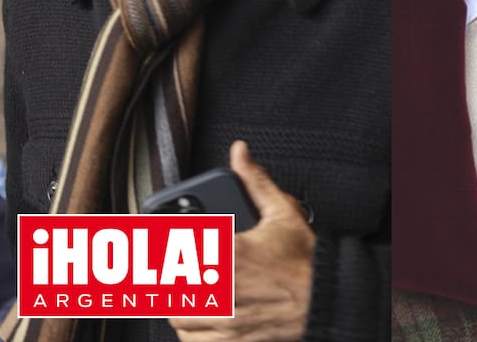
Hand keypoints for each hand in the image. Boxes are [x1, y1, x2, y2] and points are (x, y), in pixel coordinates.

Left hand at [170, 140, 314, 341]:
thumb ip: (255, 182)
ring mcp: (225, 318)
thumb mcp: (283, 212)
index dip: (155, 246)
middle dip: (164, 275)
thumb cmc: (306, 259)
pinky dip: (188, 329)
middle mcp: (221, 289)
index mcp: (228, 254)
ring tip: (181, 288)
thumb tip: (239, 153)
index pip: (173, 251)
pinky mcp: (231, 339)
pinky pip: (192, 340)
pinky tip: (196, 314)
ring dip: (173, 302)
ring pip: (176, 316)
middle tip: (166, 264)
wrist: (328, 298)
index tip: (148, 240)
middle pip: (167, 286)